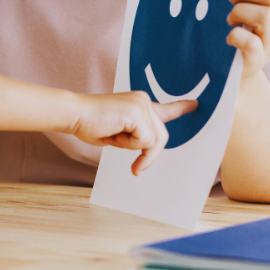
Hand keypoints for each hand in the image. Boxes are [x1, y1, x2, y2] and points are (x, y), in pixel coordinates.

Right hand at [68, 92, 196, 174]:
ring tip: (113, 137)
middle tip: (136, 168)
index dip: (180, 108)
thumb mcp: (119, 134)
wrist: (74, 114)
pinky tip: (113, 133)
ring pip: (153, 140)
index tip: (195, 105)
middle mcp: (144, 100)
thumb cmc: (89, 124)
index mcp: (138, 104)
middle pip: (161, 136)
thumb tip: (149, 147)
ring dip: (132, 147)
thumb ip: (135, 136)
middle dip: (149, 155)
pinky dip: (128, 144)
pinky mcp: (138, 112)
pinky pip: (144, 141)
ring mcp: (143, 105)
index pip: (165, 109)